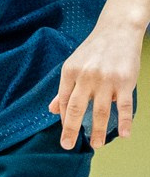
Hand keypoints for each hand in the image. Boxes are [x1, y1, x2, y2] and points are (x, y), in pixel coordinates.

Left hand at [54, 15, 142, 148]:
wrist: (117, 30)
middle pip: (75, 108)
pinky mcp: (124, 82)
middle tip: (68, 146)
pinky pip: (124, 106)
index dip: (63, 120)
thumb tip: (51, 109)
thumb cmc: (94, 50)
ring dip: (97, 130)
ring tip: (96, 145)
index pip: (63, 101)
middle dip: (70, 129)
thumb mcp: (73, 65)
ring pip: (100, 111)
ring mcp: (106, 80)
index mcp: (69, 72)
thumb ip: (64, 88)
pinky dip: (124, 122)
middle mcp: (85, 77)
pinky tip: (122, 135)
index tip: (64, 134)